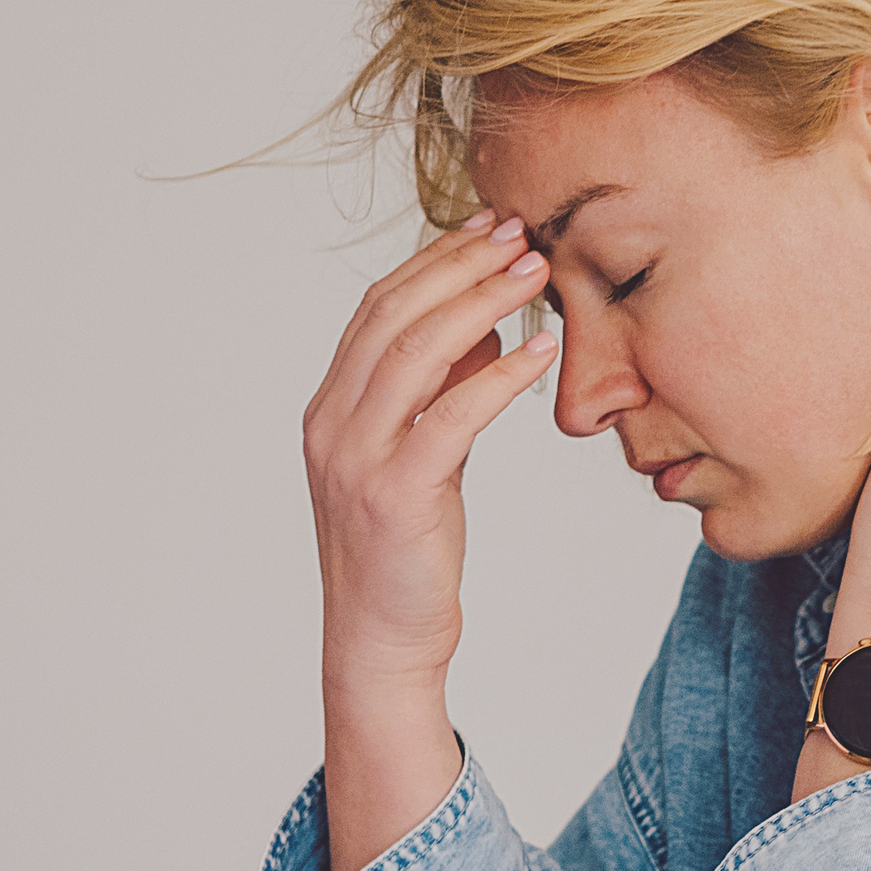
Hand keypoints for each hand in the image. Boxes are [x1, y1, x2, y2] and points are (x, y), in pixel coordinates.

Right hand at [303, 211, 554, 870]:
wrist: (380, 643)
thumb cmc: (405, 556)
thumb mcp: (420, 461)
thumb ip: (439, 395)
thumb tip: (485, 327)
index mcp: (330, 408)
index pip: (378, 308)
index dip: (434, 259)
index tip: (488, 227)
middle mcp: (332, 423)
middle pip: (395, 314)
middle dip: (461, 264)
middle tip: (520, 233)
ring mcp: (356, 457)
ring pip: (418, 352)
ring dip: (484, 301)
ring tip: (538, 272)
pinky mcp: (396, 494)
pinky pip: (453, 415)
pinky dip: (500, 374)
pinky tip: (541, 350)